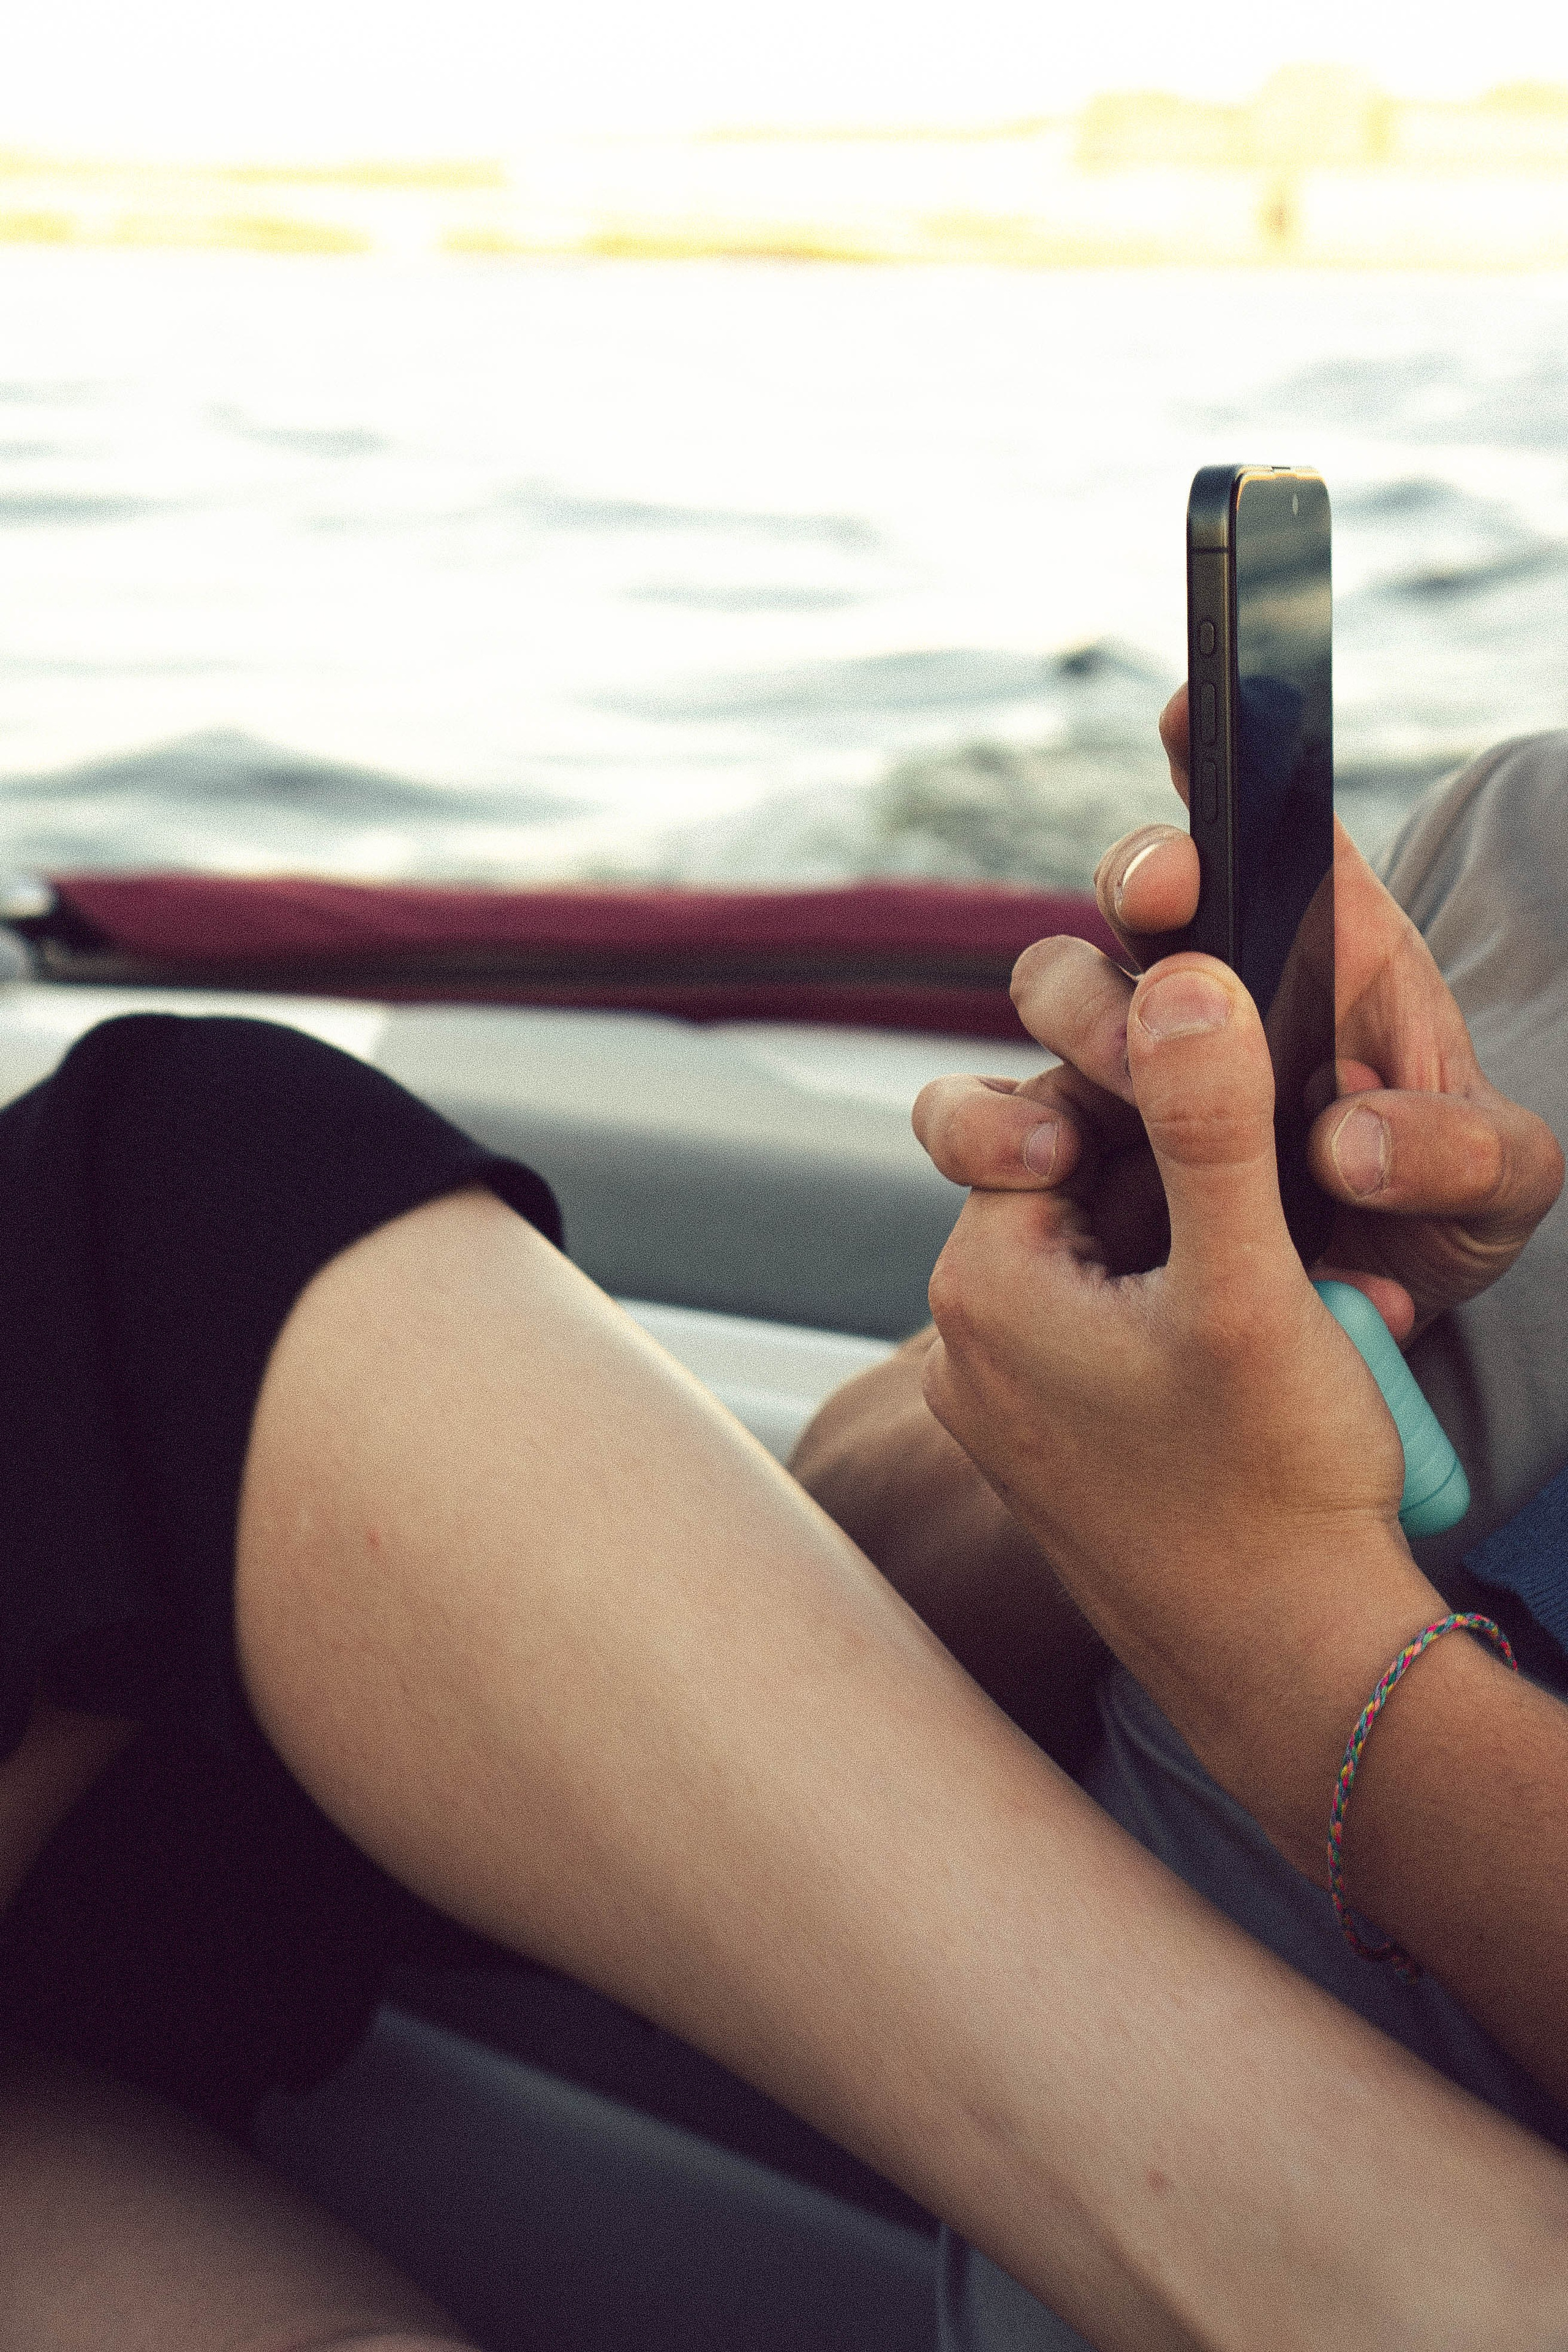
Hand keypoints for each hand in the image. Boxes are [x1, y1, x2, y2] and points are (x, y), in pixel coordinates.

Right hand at [914, 686, 1563, 1337]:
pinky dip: (985, 1132)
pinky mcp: (1066, 1149)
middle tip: (1172, 907)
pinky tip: (1041, 1172)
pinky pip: (980, 1116)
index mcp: (1324, 946)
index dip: (1216, 751)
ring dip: (1079, 1021)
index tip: (1192, 712)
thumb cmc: (1437, 1209)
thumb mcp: (1497, 1185)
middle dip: (1144, 876)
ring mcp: (1128, 1064)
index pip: (1264, 821)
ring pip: (1052, 985)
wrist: (1361, 1305)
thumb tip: (1343, 1144)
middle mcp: (1209, 984)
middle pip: (1137, 883)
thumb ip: (1456, 1154)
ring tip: (1133, 1090)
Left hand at [919, 950, 1442, 1873]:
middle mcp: (969, 1347)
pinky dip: (1204, 1333)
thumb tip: (1183, 979)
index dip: (1161, 1103)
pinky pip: (1128, 1342)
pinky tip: (1284, 1371)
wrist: (1294, 1675)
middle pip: (1088, 1188)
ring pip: (1122, 1264)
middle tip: (1297, 1250)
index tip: (1255, 1128)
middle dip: (1205, 1197)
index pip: (1053, 1117)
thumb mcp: (1250, 1278)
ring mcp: (1012, 1410)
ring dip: (1219, 1264)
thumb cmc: (1272, 1486)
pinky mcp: (1063, 1456)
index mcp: (981, 1285)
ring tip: (1309, 1324)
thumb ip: (1211, 1120)